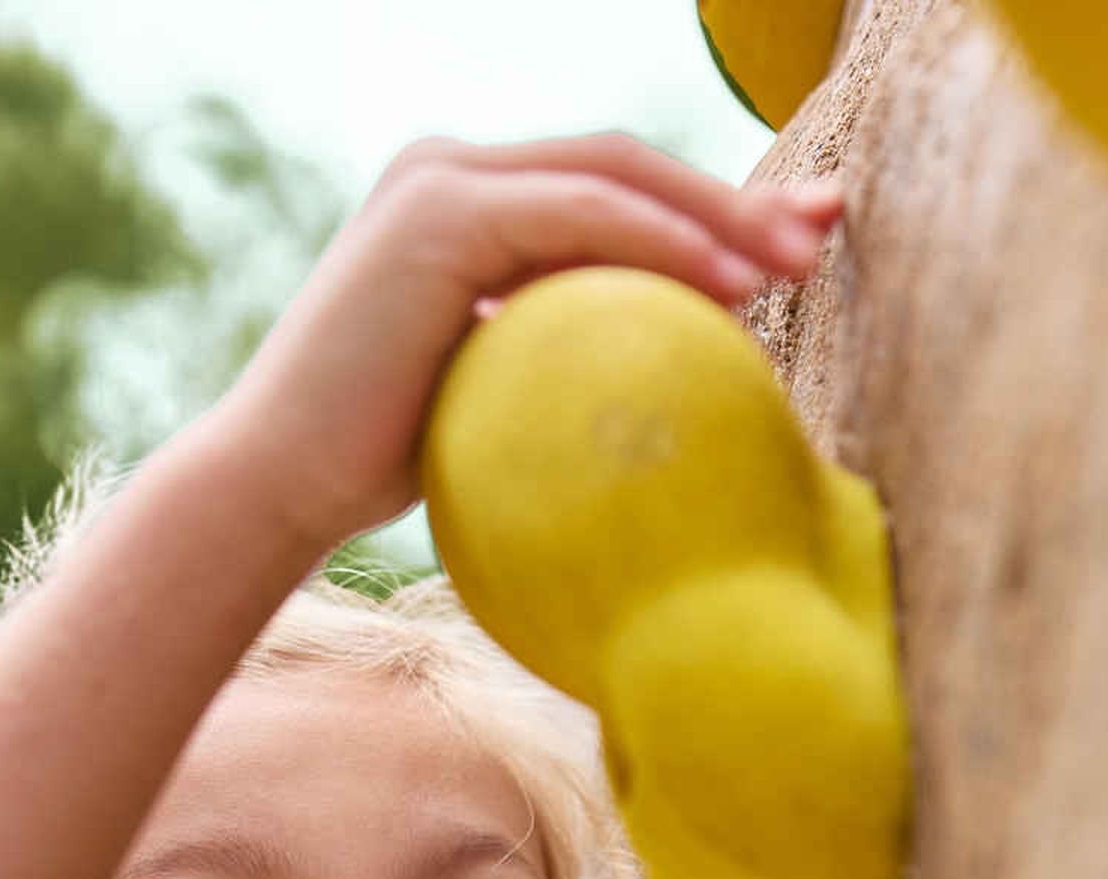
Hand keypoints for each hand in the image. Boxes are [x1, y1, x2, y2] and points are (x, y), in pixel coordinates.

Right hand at [200, 135, 846, 557]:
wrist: (279, 486)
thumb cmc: (388, 470)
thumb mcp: (502, 394)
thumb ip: (568, 355)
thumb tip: (679, 385)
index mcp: (468, 203)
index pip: (615, 188)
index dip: (715, 206)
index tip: (804, 238)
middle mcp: (452, 169)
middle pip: (628, 163)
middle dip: (738, 194)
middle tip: (828, 229)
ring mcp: (442, 181)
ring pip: (615, 175)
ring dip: (719, 214)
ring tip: (800, 259)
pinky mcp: (440, 213)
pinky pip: (583, 215)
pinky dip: (666, 242)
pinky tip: (734, 282)